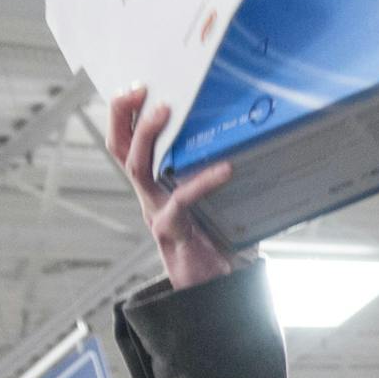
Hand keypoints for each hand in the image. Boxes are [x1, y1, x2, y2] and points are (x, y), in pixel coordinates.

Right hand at [105, 85, 241, 289]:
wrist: (217, 292)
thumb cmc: (222, 241)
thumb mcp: (220, 198)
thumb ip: (226, 169)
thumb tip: (258, 131)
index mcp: (157, 185)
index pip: (128, 143)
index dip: (125, 114)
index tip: (137, 85)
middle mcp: (150, 195)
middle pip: (121, 149)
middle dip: (123, 115)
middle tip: (140, 89)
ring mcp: (157, 213)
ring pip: (138, 169)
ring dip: (147, 137)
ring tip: (166, 111)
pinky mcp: (172, 232)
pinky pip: (180, 201)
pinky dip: (202, 182)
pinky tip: (226, 169)